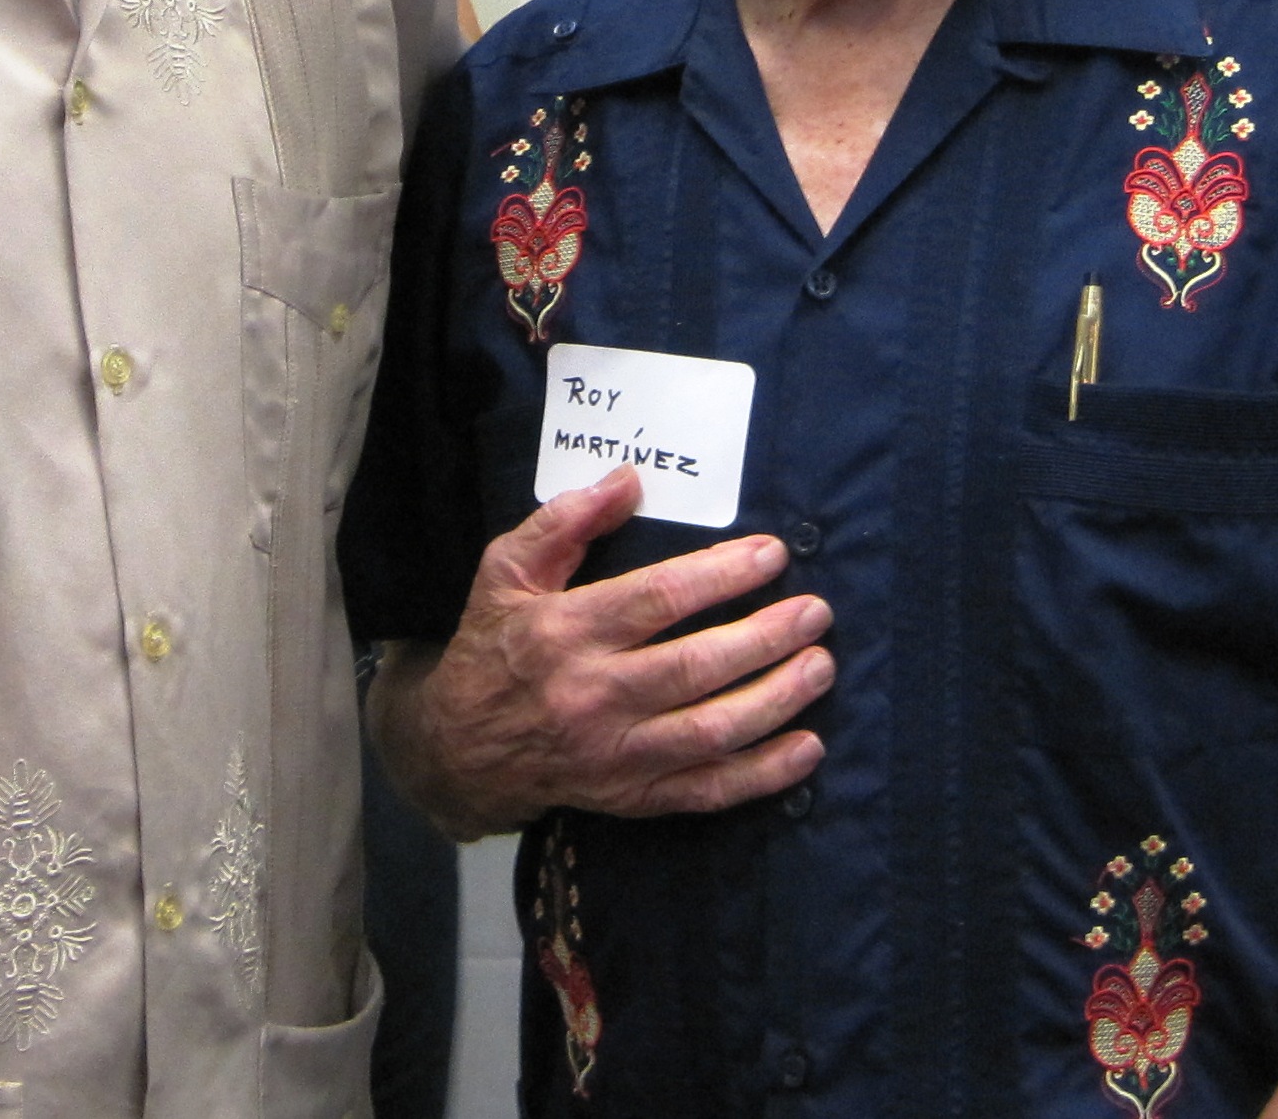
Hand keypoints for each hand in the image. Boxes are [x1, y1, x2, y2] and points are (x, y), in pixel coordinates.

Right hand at [373, 464, 832, 837]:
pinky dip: (762, 775)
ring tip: (821, 666)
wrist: (456, 750)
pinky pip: (706, 792)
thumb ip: (563, 521)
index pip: (657, 599)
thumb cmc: (492, 647)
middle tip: (815, 612)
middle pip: (695, 666)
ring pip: (710, 731)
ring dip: (776, 700)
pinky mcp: (630, 798)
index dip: (721, 576)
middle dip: (766, 637)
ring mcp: (614, 754)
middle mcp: (592, 695)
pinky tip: (807, 749)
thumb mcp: (506, 571)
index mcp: (564, 631)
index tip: (771, 554)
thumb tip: (627, 480)